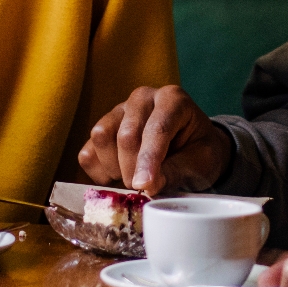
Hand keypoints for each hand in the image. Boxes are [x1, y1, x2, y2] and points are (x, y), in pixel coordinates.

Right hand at [78, 84, 232, 194]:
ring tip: (133, 178)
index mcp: (173, 99)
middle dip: (133, 168)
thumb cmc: (198, 153)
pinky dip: (99, 171)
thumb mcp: (199, 164)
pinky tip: (118, 177)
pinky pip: (88, 152)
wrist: (191, 149)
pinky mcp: (103, 129)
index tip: (144, 186)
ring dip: (115, 167)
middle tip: (144, 188)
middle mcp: (142, 98)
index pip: (156, 128)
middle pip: (126, 134)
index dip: (149, 159)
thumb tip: (147, 186)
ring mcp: (119, 111)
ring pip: (102, 137)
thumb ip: (175, 172)